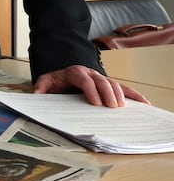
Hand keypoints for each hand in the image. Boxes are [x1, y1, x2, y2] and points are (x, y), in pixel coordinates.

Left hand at [33, 65, 148, 106]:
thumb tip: (36, 94)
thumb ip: (41, 88)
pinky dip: (134, 95)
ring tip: (123, 108)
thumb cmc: (56, 81)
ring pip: (114, 83)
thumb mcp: (46, 82)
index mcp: (74, 72)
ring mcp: (101, 78)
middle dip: (108, 94)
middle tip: (112, 108)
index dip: (91, 90)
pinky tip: (144, 103)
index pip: (84, 79)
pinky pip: (123, 88)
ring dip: (120, 95)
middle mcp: (90, 73)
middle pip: (102, 81)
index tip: (96, 103)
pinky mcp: (109, 84)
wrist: (64, 75)